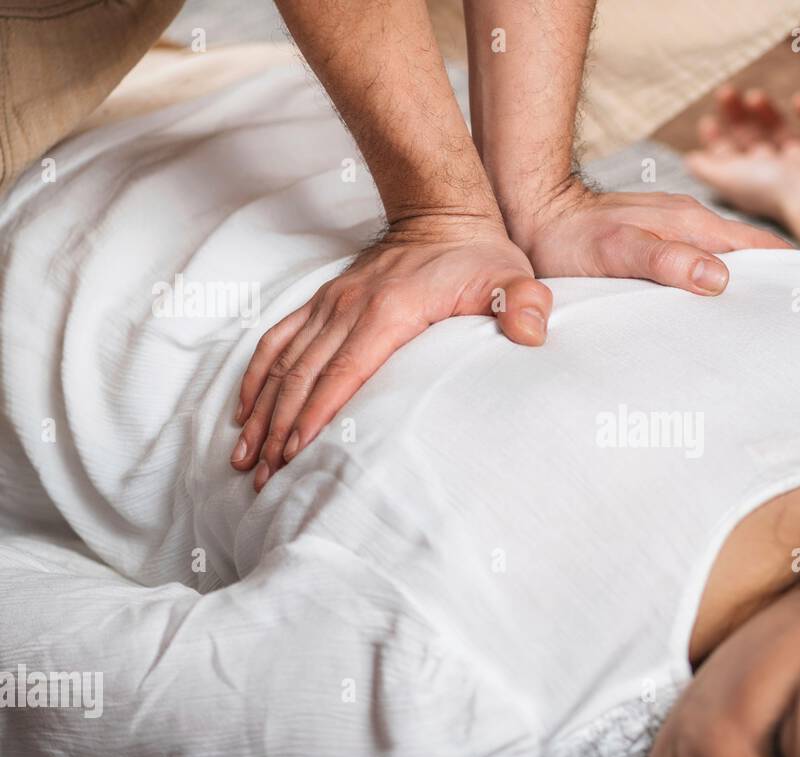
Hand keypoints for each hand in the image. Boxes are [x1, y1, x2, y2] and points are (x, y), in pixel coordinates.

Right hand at [231, 216, 549, 491]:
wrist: (444, 213)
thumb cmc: (481, 257)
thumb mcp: (513, 280)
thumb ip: (524, 306)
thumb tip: (530, 334)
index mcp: (390, 311)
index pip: (345, 371)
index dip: (317, 414)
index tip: (294, 454)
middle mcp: (349, 308)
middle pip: (304, 376)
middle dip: (279, 429)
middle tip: (264, 476)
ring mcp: (331, 304)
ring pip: (284, 363)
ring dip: (262, 411)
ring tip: (245, 457)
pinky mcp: (323, 302)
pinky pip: (278, 339)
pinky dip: (258, 376)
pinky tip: (246, 410)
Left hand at [507, 180, 790, 293]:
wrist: (530, 213)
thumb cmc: (569, 236)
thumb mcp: (617, 249)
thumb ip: (666, 260)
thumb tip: (722, 279)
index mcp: (695, 226)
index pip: (764, 251)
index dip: (796, 275)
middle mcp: (692, 228)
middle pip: (752, 261)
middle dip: (779, 291)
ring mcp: (675, 238)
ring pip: (727, 268)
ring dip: (747, 295)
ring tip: (767, 337)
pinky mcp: (657, 251)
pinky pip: (700, 272)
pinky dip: (716, 294)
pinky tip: (714, 321)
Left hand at [685, 87, 799, 250]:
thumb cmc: (774, 190)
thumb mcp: (729, 178)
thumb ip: (708, 169)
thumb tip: (689, 160)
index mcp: (755, 183)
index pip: (732, 160)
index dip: (718, 141)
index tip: (707, 121)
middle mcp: (779, 174)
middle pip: (754, 142)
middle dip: (737, 119)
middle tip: (724, 93)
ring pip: (784, 135)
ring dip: (767, 113)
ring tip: (753, 96)